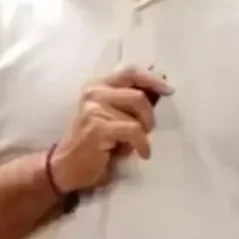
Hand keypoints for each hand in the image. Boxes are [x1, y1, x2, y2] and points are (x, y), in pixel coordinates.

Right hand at [48, 65, 173, 192]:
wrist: (69, 167)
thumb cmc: (97, 143)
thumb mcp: (115, 116)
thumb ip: (132, 102)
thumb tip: (160, 90)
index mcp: (98, 85)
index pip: (130, 72)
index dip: (152, 78)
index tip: (169, 89)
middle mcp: (93, 92)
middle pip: (137, 95)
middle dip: (149, 116)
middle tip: (147, 130)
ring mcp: (93, 108)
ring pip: (137, 116)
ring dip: (143, 133)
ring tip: (135, 143)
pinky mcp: (96, 126)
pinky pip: (133, 130)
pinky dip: (142, 144)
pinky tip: (142, 153)